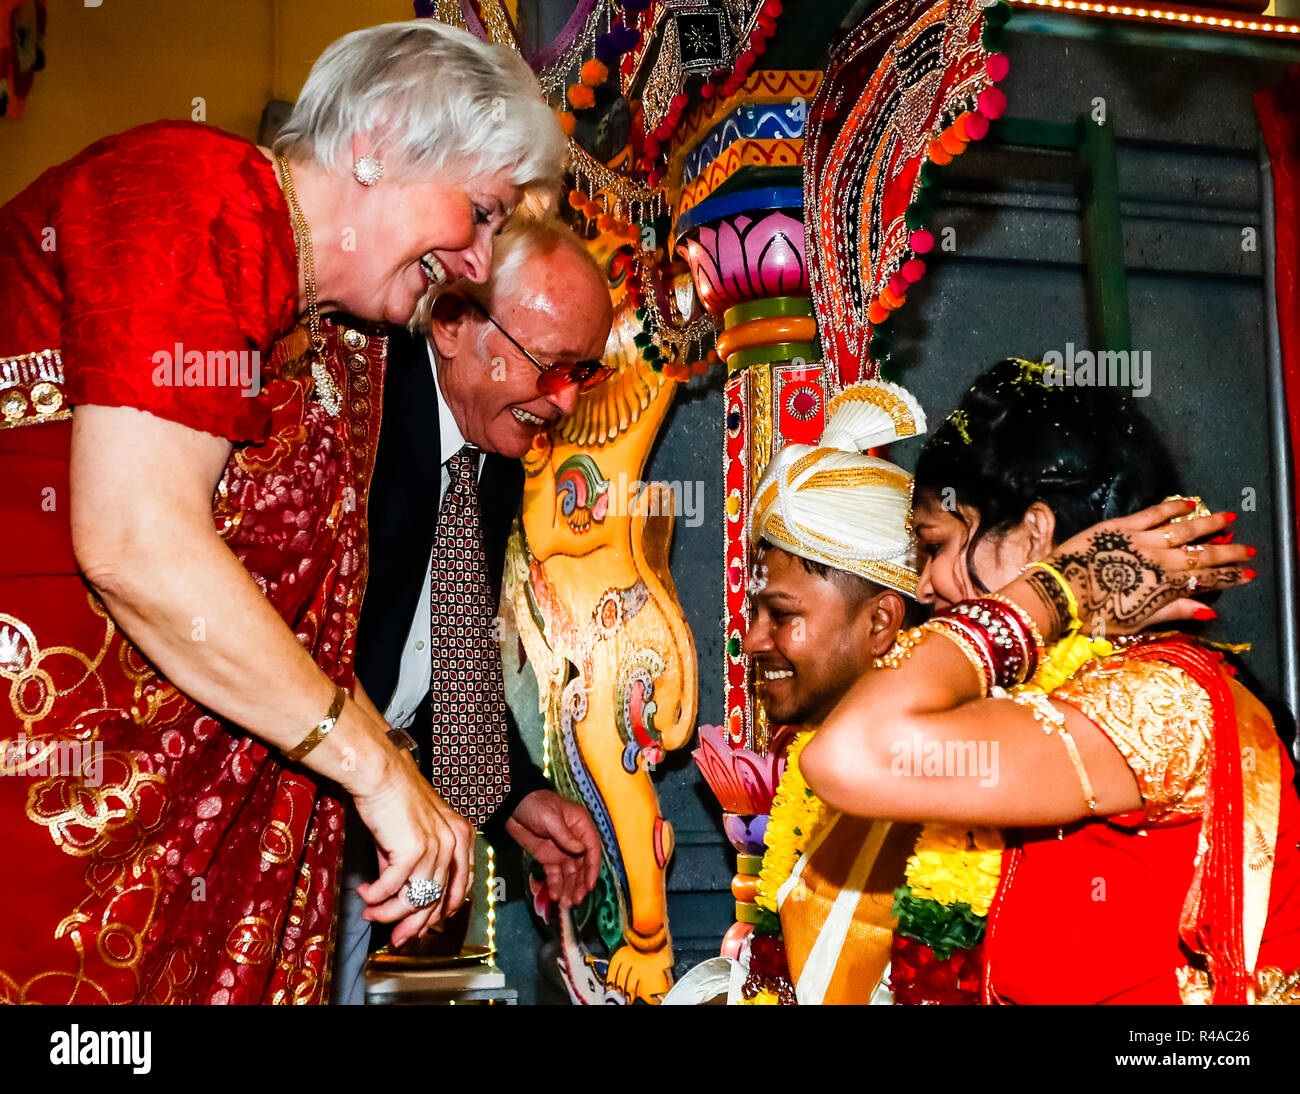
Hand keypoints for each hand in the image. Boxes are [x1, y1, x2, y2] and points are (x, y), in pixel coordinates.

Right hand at [352, 752, 475, 947]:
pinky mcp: (415, 850)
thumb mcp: (413, 836)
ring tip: (371, 912)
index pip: (458, 888)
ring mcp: (437, 847)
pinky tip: (364, 895)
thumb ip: (415, 867)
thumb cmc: (394, 800)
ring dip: (389, 913)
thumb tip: (402, 901)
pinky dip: (376, 897)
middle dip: (415, 924)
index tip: (419, 925)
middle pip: (438, 900)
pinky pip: (393, 888)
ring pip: (415, 899)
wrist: (381, 774)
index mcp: (462, 838)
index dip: (438, 912)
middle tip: (396, 937)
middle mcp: (455, 843)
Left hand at [505, 790, 601, 908]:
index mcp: (580, 826)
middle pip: (582, 865)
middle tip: (576, 900)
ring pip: (569, 873)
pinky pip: (555, 874)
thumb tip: (582, 851)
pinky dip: (556, 885)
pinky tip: (555, 896)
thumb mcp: (551, 818)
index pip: (592, 849)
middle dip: (580, 883)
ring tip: (566, 904)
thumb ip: (565, 836)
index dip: (592, 868)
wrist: (511, 806)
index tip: (589, 885)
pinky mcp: (548, 857)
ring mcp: (561, 850)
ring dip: (569, 888)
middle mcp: (574, 840)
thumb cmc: (535, 804)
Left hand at [1034, 498, 1254, 637]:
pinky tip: (1190, 503)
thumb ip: (1174, 611)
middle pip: (1204, 554)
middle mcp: (1162, 561)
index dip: (1231, 576)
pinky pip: (1154, 513)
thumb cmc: (1095, 614)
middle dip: (1230, 551)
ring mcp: (1143, 540)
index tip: (1249, 572)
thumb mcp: (1137, 622)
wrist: (1060, 593)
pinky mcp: (1122, 526)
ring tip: (1230, 519)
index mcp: (1167, 586)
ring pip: (1186, 529)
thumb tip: (1209, 610)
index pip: (1208, 580)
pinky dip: (1174, 507)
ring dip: (1210, 524)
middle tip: (1249, 549)